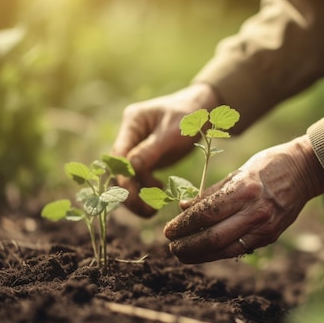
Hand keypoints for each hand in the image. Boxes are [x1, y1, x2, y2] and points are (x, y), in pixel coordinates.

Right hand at [112, 83, 220, 216]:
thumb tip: (130, 168)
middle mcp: (130, 135)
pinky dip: (147, 189)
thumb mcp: (173, 132)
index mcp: (132, 122)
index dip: (124, 176)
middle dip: (129, 192)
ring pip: (128, 177)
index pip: (119, 154)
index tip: (134, 195)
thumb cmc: (190, 116)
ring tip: (152, 210)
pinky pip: (140, 178)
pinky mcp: (146, 159)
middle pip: (120, 168)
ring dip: (137, 195)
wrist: (204, 111)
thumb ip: (151, 150)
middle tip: (145, 211)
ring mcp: (137, 148)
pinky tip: (161, 191)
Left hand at [164, 135, 323, 262]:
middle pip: (213, 237)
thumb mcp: (237, 172)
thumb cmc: (267, 166)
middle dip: (187, 246)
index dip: (183, 225)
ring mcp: (265, 227)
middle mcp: (255, 212)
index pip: (205, 214)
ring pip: (225, 249)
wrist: (304, 171)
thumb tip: (182, 207)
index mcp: (244, 190)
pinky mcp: (270, 236)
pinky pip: (239, 249)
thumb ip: (210, 192)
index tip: (168, 230)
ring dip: (200, 254)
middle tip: (171, 246)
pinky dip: (219, 252)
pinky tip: (205, 251)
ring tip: (183, 253)